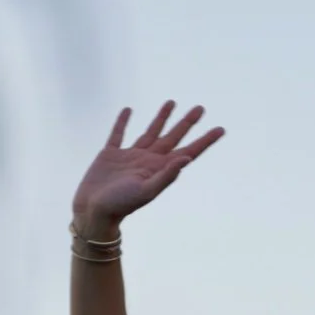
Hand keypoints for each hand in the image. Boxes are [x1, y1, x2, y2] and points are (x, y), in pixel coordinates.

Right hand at [71, 101, 224, 231]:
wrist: (94, 212)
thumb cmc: (121, 204)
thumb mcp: (147, 191)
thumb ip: (167, 175)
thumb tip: (187, 158)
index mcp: (160, 168)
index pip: (189, 151)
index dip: (205, 140)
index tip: (221, 129)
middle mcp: (149, 160)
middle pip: (173, 136)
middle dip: (187, 123)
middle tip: (200, 107)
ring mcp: (130, 156)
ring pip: (151, 132)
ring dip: (161, 118)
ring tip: (172, 102)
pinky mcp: (110, 154)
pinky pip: (118, 134)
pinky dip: (123, 122)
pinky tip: (128, 111)